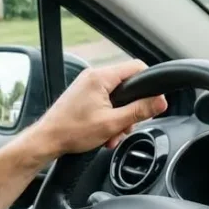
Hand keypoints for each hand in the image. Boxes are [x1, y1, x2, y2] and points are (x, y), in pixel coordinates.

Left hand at [30, 59, 166, 155]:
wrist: (47, 140)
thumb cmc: (72, 131)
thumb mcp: (112, 123)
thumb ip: (139, 111)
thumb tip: (160, 102)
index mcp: (101, 77)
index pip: (136, 68)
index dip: (149, 84)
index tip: (154, 101)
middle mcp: (93, 77)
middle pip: (127, 86)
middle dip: (130, 110)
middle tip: (126, 127)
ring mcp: (87, 86)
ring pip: (116, 98)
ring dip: (119, 118)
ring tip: (111, 135)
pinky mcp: (83, 96)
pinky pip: (105, 102)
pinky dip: (108, 117)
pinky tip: (104, 134)